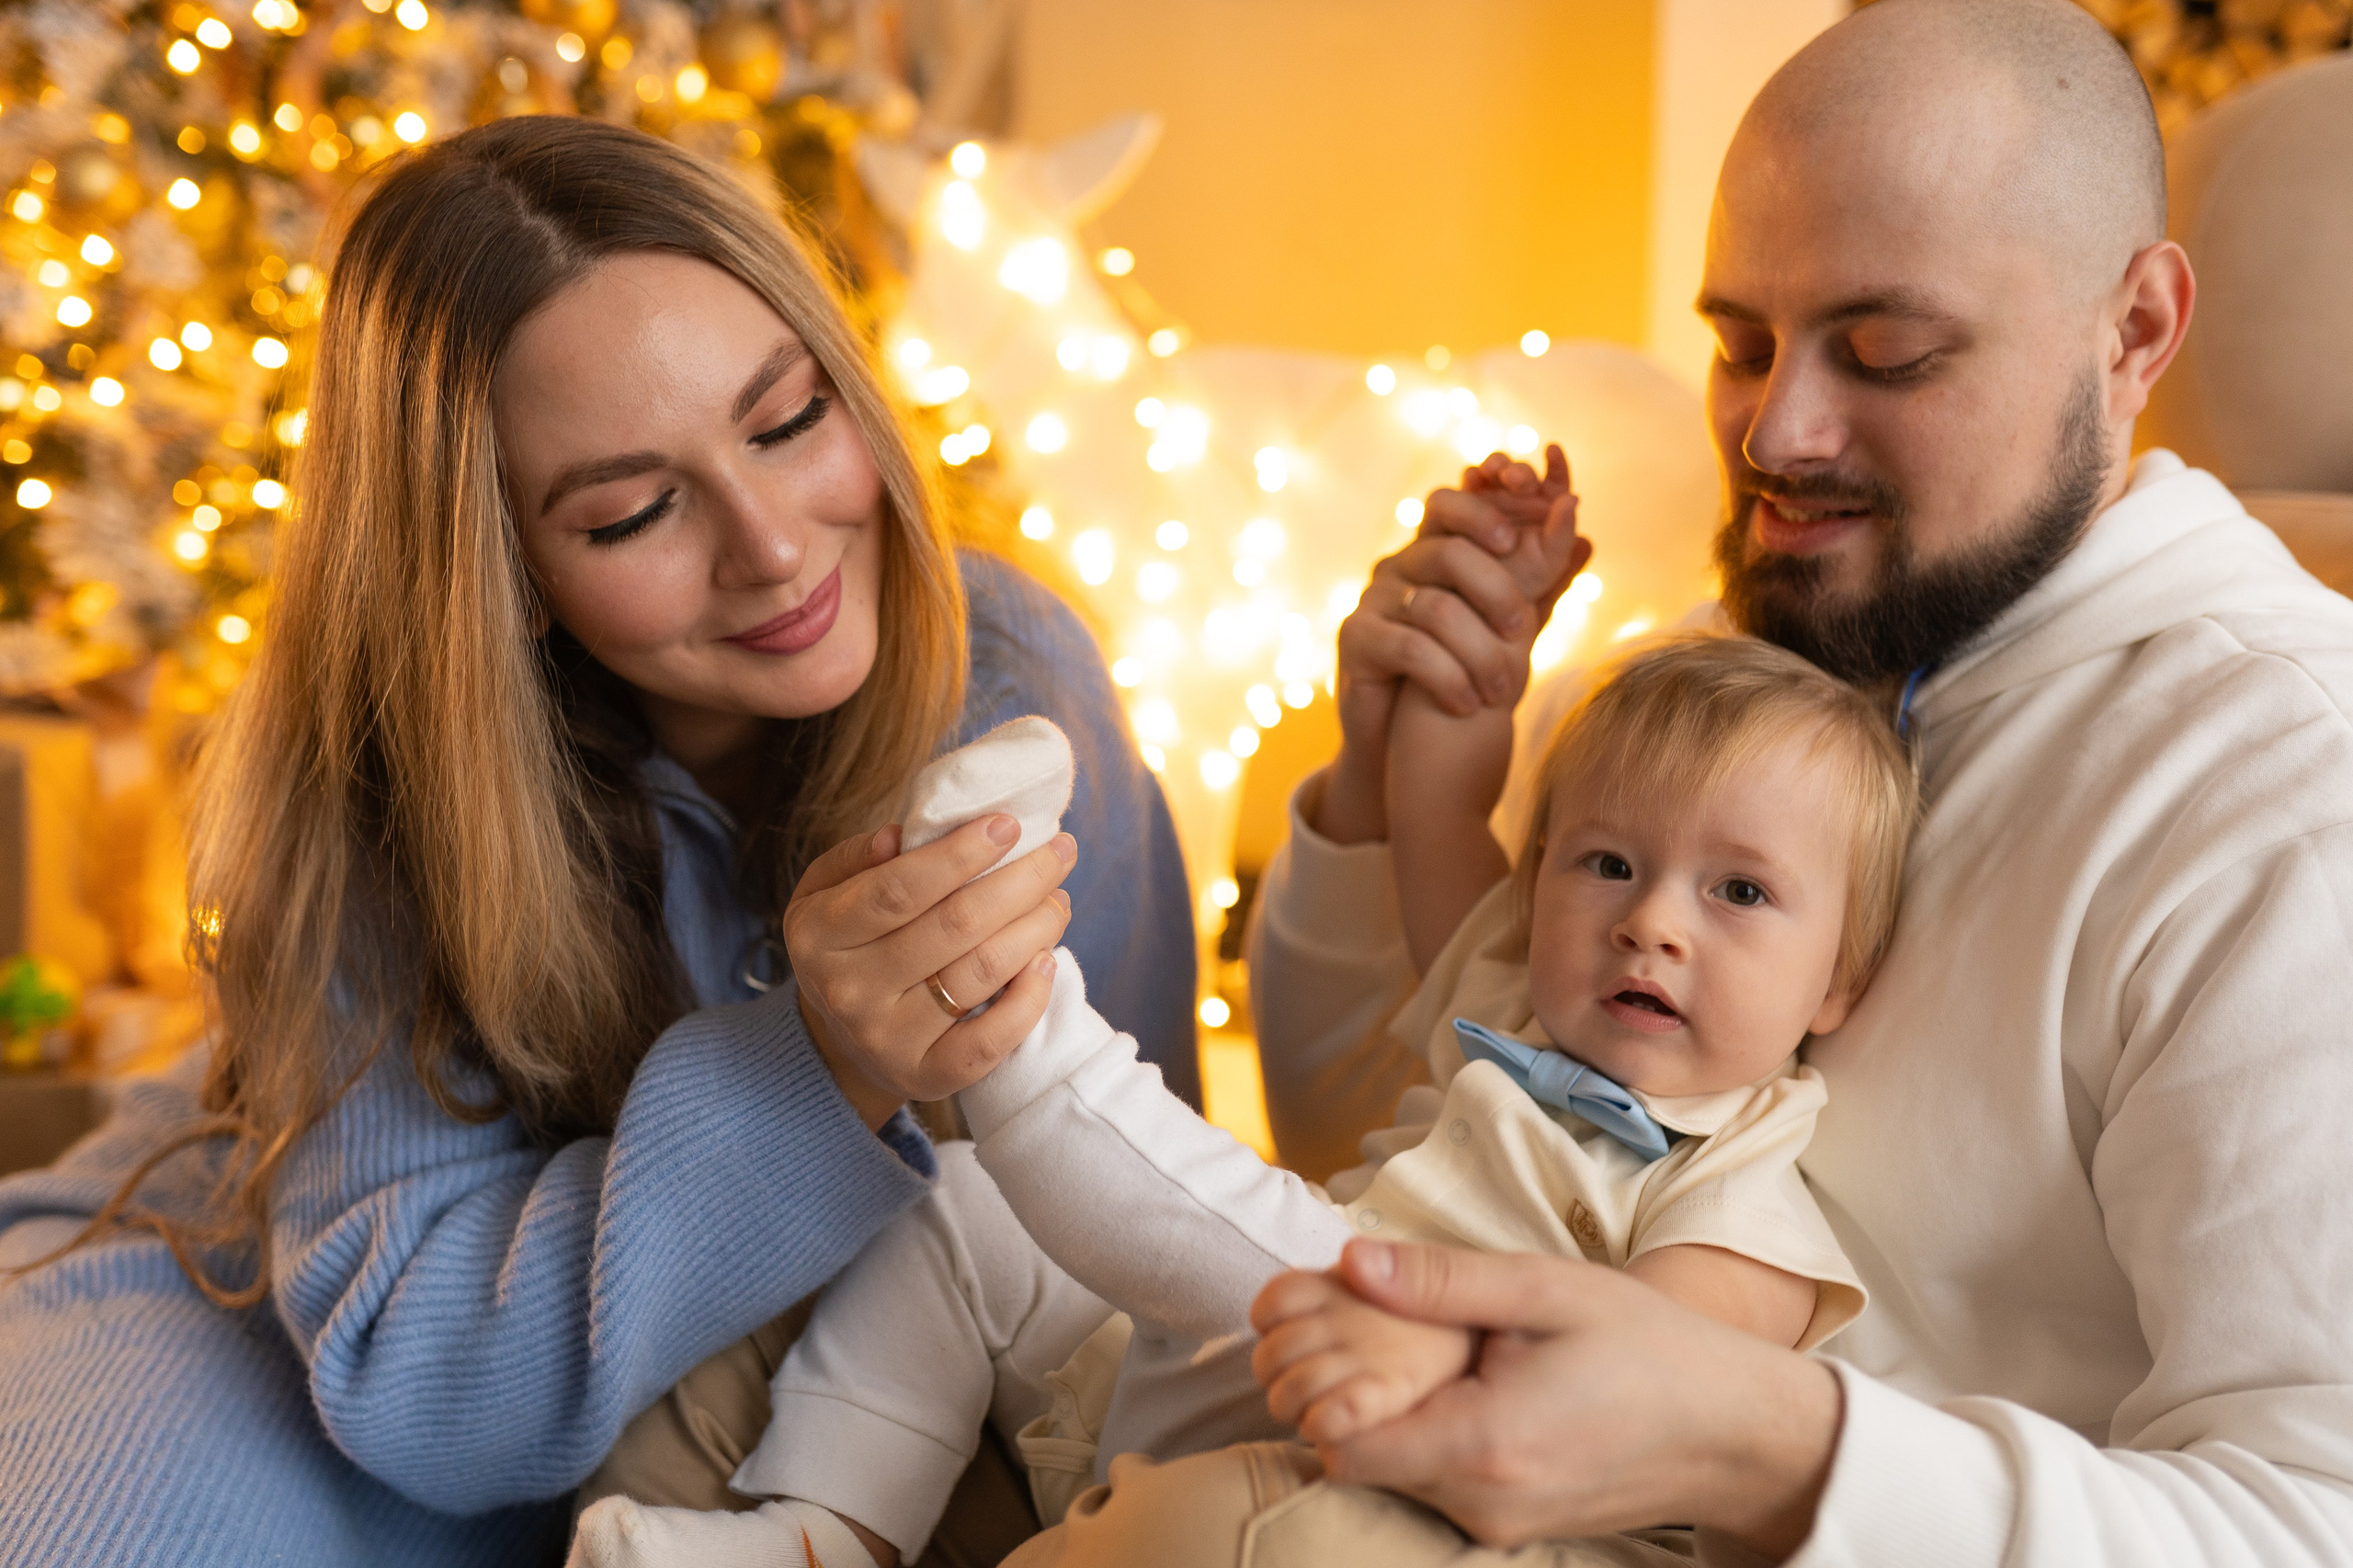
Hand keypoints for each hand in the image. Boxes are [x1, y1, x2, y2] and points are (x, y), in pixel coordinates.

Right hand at [785, 817, 1074, 1128]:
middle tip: (1060, 851)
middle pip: (955, 925)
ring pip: (981, 972)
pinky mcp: (925, 1077)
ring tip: (1057, 898)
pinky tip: (1046, 960)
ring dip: (1036, 927)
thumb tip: (901, 836)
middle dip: (1021, 881)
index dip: (960, 854)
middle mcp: (848, 989)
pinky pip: (991, 1040)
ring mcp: (886, 1039)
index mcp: (820, 934)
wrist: (837, 1042)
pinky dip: (1030, 997)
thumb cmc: (847, 945)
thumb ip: (856, 857)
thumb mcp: (826, 892)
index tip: (1009, 826)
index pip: (900, 888)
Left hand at [1265, 1238, 1841, 1557]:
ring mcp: (1500, 1528)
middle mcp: (1482, 1505)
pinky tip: (1480, 1389)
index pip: (1341, 1446)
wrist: (1736, 1431)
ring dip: (1403, 1418)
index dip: (1325, 1391)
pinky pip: (1444, 1488)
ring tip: (1450, 1356)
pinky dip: (1440, 1441)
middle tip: (1392, 1331)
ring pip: (1402, 1475)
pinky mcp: (1515, 1531)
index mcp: (1484, 1444)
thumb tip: (1349, 1261)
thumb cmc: (1651, 1349)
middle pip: (1364, 1461)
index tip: (1347, 1338)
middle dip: (1361, 1397)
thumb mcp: (1547, 1289)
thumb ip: (1441, 1281)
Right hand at [1318, 446, 1589, 844]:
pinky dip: (1447, 677)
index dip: (1484, 509)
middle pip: (1447, 550)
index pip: (1450, 503)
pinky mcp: (1355, 638)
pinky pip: (1408, 646)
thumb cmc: (1463, 671)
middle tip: (1524, 628)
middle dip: (1495, 588)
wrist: (1410, 739)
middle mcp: (1399, 565)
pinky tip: (1468, 705)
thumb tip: (1589, 541)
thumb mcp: (1506, 627)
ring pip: (1433, 606)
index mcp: (1434, 550)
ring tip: (1506, 690)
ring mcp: (1373, 599)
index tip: (1516, 537)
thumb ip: (1540, 584)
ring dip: (1479, 651)